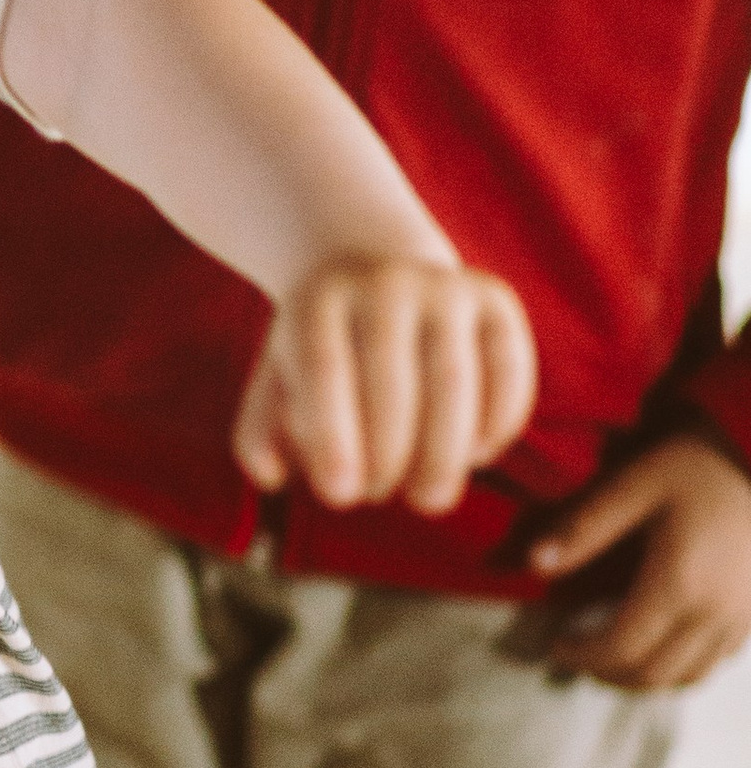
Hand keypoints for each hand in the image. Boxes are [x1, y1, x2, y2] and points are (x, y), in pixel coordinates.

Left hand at [233, 255, 536, 513]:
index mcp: (320, 298)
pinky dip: (497, 422)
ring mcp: (446, 286)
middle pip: (392, 379)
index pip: (325, 368)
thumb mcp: (278, 380)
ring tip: (428, 498)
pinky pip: (508, 369)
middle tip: (379, 499)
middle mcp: (385, 281)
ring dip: (444, 452)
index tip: (339, 499)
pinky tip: (477, 456)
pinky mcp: (496, 299)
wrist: (378, 268)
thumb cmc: (322, 348)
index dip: (332, 436)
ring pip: (454, 379)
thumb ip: (259, 434)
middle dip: (389, 456)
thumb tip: (271, 477)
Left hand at [525, 431, 750, 688]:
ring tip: (610, 657)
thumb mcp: (633, 482)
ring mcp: (742, 619)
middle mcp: (716, 614)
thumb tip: (533, 564)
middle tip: (577, 654)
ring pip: (688, 677)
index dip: (581, 655)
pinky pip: (716, 663)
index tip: (555, 645)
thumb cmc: (696, 460)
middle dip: (607, 673)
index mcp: (679, 585)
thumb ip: (583, 527)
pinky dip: (680, 667)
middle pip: (653, 674)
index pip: (620, 648)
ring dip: (644, 678)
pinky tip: (659, 644)